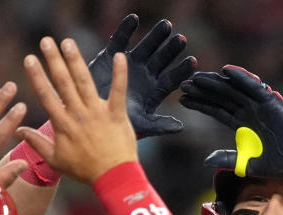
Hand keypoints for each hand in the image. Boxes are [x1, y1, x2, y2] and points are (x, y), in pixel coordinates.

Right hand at [18, 37, 136, 184]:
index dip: (37, 76)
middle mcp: (78, 114)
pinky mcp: (117, 114)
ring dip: (75, 60)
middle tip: (46, 41)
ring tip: (68, 43)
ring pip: (84, 82)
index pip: (46, 95)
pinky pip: (118, 90)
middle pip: (63, 83)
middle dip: (53, 60)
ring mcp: (98, 112)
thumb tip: (18, 129)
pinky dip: (120, 74)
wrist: (112, 177)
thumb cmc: (84, 170)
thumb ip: (36, 142)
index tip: (29, 59)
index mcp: (62, 124)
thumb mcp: (55, 160)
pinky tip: (119, 56)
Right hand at [88, 13, 195, 136]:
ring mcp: (130, 63)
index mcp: (154, 90)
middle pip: (162, 59)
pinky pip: (121, 40)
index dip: (181, 71)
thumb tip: (180, 127)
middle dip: (171, 50)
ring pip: (146, 47)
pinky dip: (126, 29)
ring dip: (156, 36)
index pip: (172, 79)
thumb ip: (160, 125)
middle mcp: (145, 74)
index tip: (192, 62)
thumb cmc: (118, 124)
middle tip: (181, 40)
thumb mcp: (141, 125)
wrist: (90, 116)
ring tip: (166, 26)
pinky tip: (134, 19)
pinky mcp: (112, 55)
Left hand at [180, 65, 282, 205]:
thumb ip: (228, 160)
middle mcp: (249, 110)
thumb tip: (205, 161)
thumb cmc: (280, 163)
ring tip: (197, 77)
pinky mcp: (271, 101)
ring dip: (216, 82)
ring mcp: (260, 104)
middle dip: (203, 91)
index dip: (201, 104)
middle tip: (183, 84)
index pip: (217, 110)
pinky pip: (254, 86)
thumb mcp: (247, 164)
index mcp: (243, 123)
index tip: (182, 99)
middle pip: (221, 97)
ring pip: (233, 89)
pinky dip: (241, 77)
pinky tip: (226, 70)